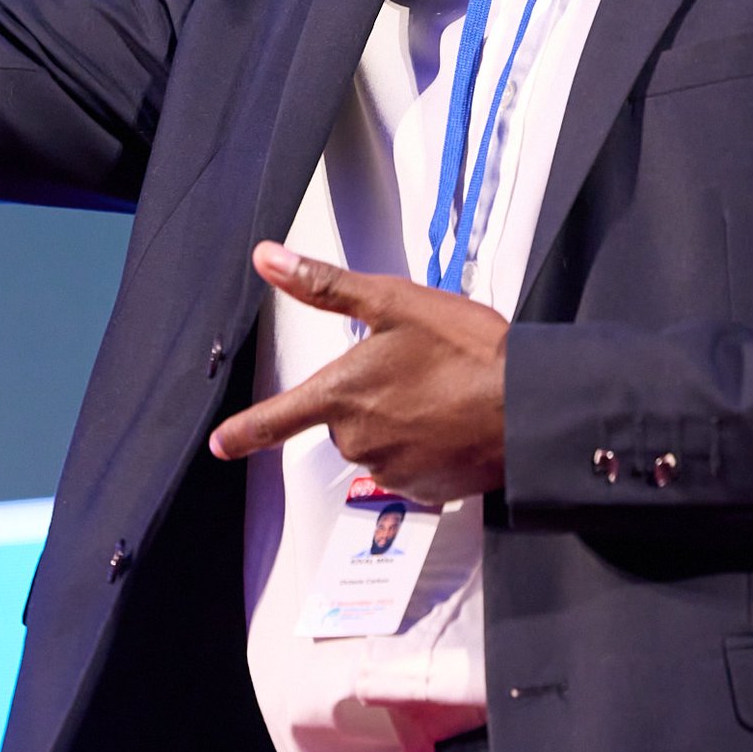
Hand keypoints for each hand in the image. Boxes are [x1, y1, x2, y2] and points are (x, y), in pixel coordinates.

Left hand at [208, 241, 509, 505]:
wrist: (531, 407)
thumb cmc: (467, 351)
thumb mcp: (393, 301)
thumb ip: (323, 285)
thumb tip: (268, 260)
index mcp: (342, 395)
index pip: (277, 419)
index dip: (245, 432)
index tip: (221, 445)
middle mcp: (359, 441)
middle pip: (342, 420)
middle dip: (367, 396)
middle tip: (415, 371)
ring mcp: (392, 471)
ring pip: (377, 442)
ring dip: (398, 421)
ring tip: (440, 394)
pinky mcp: (425, 491)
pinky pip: (410, 467)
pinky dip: (425, 447)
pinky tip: (452, 424)